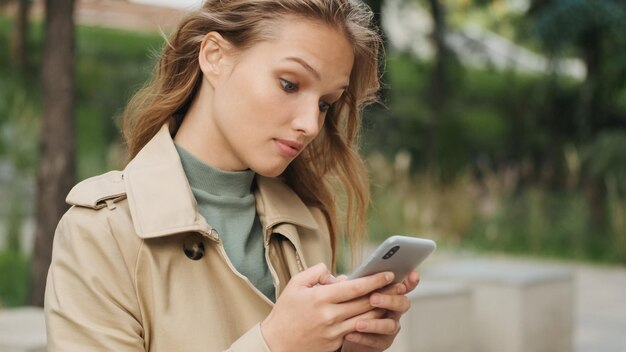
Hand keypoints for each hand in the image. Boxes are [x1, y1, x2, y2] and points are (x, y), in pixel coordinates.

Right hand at [261, 263, 394, 351]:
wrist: (276, 344)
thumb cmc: (285, 312)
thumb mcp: (295, 285)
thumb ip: (316, 272)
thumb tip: (336, 274)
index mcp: (321, 298)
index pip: (355, 287)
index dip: (374, 280)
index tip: (387, 274)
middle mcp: (330, 316)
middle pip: (365, 303)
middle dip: (384, 293)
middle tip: (397, 285)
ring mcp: (334, 332)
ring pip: (366, 319)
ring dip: (380, 308)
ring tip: (390, 299)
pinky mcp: (336, 344)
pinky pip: (357, 331)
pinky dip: (368, 322)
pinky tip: (375, 315)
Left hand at [341, 271, 420, 350]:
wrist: (347, 334)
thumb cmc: (353, 308)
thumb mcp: (352, 294)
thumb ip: (351, 285)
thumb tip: (340, 279)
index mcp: (389, 295)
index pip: (404, 286)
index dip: (410, 281)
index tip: (412, 275)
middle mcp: (394, 311)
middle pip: (402, 304)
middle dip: (390, 300)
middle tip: (373, 298)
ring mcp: (390, 327)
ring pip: (390, 325)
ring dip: (374, 323)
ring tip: (358, 323)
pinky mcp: (382, 342)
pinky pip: (376, 341)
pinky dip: (363, 337)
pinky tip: (350, 334)